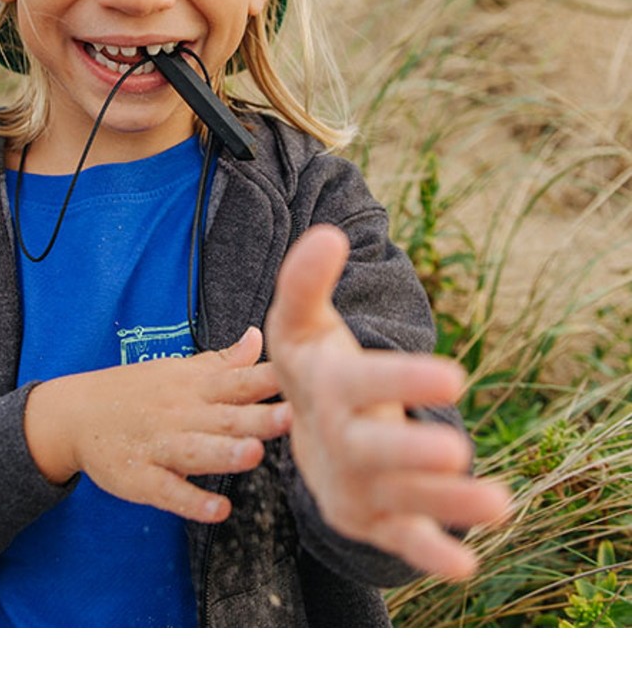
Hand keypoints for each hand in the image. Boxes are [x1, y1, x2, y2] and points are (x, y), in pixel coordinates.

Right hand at [24, 326, 290, 522]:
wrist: (73, 413)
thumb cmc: (136, 391)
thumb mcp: (179, 370)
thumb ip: (223, 361)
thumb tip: (258, 337)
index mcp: (194, 386)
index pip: (237, 380)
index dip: (269, 380)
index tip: (302, 376)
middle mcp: (180, 413)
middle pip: (223, 416)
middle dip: (257, 417)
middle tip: (292, 416)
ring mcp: (158, 445)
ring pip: (196, 451)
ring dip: (225, 453)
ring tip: (254, 456)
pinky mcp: (139, 477)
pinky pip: (168, 491)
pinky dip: (192, 501)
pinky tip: (217, 509)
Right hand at [265, 225, 510, 579]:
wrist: (299, 432)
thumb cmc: (313, 365)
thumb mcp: (301, 322)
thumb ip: (307, 280)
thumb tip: (328, 235)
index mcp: (325, 390)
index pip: (361, 384)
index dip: (402, 379)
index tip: (455, 371)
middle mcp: (337, 440)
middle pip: (370, 450)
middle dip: (410, 451)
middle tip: (457, 448)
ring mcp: (355, 484)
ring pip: (399, 499)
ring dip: (445, 503)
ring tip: (498, 500)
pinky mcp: (373, 518)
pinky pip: (400, 538)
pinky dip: (429, 553)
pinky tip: (466, 561)